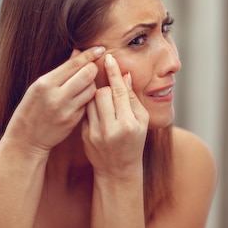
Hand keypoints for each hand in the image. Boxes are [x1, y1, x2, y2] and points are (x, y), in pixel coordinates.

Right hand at [3, 47, 104, 153]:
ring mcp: (66, 110)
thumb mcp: (39, 86)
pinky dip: (88, 98)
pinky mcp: (74, 121)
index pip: (74, 64)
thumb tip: (78, 52)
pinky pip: (88, 103)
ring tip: (84, 84)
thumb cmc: (31, 108)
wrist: (26, 139)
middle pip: (88, 75)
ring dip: (92, 84)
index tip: (100, 49)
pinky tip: (81, 98)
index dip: (89, 55)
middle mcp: (56, 96)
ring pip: (92, 89)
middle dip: (93, 68)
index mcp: (45, 84)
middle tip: (92, 68)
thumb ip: (61, 70)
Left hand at [82, 53, 149, 179]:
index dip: (113, 72)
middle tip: (111, 90)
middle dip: (105, 87)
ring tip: (104, 100)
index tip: (109, 57)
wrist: (118, 169)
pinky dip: (91, 106)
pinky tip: (98, 110)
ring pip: (90, 100)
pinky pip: (85, 111)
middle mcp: (111, 128)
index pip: (118, 91)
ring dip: (96, 95)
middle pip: (101, 93)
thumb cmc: (134, 142)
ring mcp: (96, 133)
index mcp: (128, 124)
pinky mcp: (85, 135)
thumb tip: (125, 76)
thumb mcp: (142, 121)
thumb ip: (133, 98)